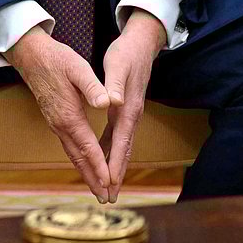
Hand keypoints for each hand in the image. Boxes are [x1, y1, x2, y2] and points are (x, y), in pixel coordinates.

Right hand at [6, 27, 111, 202]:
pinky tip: (84, 162)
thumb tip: (107, 103)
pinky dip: (78, 159)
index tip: (110, 182)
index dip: (100, 166)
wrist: (30, 54)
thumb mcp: (77, 67)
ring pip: (72, 153)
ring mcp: (55, 123)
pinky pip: (68, 145)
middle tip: (105, 197)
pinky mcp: (54, 119)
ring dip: (85, 172)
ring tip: (97, 188)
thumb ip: (92, 87)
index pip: (87, 147)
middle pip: (78, 158)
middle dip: (92, 178)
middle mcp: (60, 124)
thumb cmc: (56, 58)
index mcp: (69, 115)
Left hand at [99, 10, 165, 201]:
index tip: (109, 182)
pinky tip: (101, 158)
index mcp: (127, 108)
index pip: (120, 141)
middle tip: (108, 197)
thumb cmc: (126, 54)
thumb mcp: (117, 65)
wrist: (141, 45)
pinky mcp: (125, 111)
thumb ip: (113, 84)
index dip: (114, 162)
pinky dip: (110, 151)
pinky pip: (117, 137)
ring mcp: (129, 115)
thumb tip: (111, 100)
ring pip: (121, 147)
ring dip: (114, 166)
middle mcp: (131, 116)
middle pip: (124, 151)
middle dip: (116, 174)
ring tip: (107, 187)